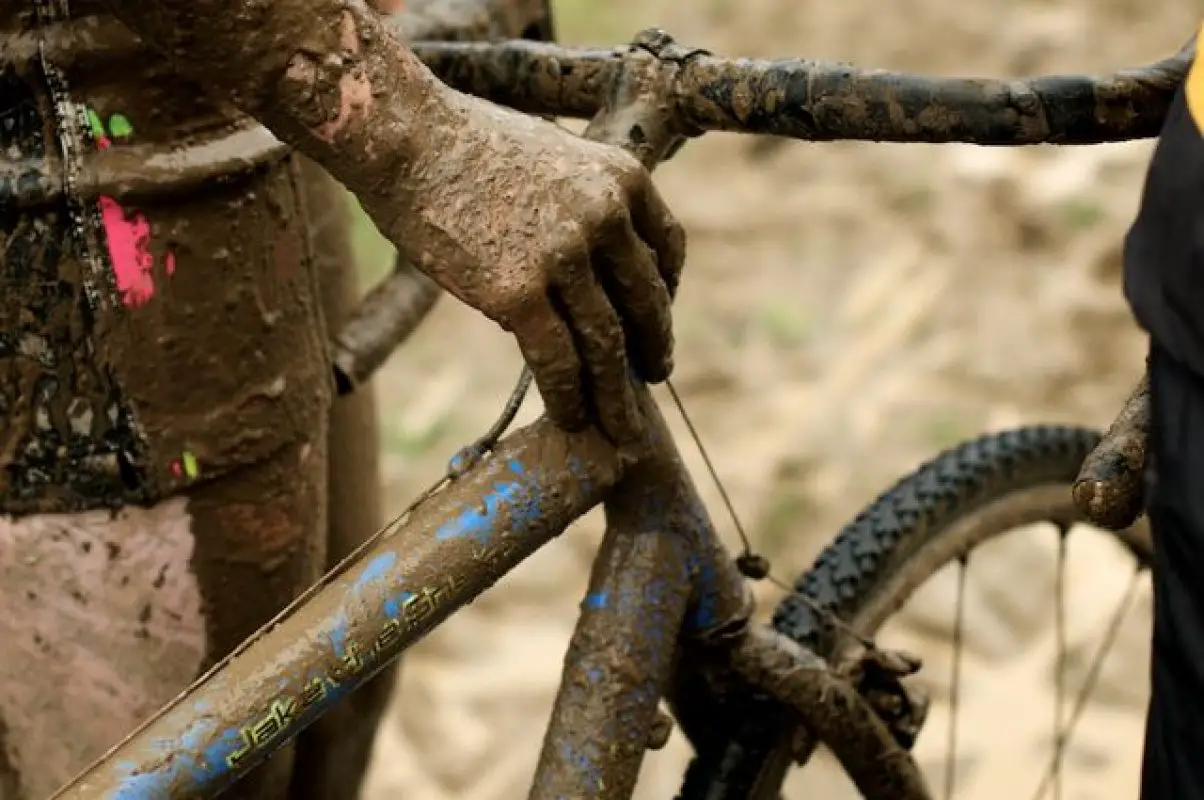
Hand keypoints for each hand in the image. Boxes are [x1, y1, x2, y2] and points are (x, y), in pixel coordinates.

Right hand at [398, 88, 685, 444]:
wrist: (405, 137)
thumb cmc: (464, 144)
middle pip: (645, 303)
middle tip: (655, 377)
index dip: (667, 293)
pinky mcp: (517, 292)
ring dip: (617, 394)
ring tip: (622, 425)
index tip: (655, 322)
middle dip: (654, 349)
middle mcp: (605, 217)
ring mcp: (563, 257)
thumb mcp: (551, 156)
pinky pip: (557, 360)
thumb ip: (580, 205)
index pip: (666, 249)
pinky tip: (571, 417)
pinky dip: (569, 397)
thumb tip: (582, 270)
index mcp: (621, 178)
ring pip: (606, 343)